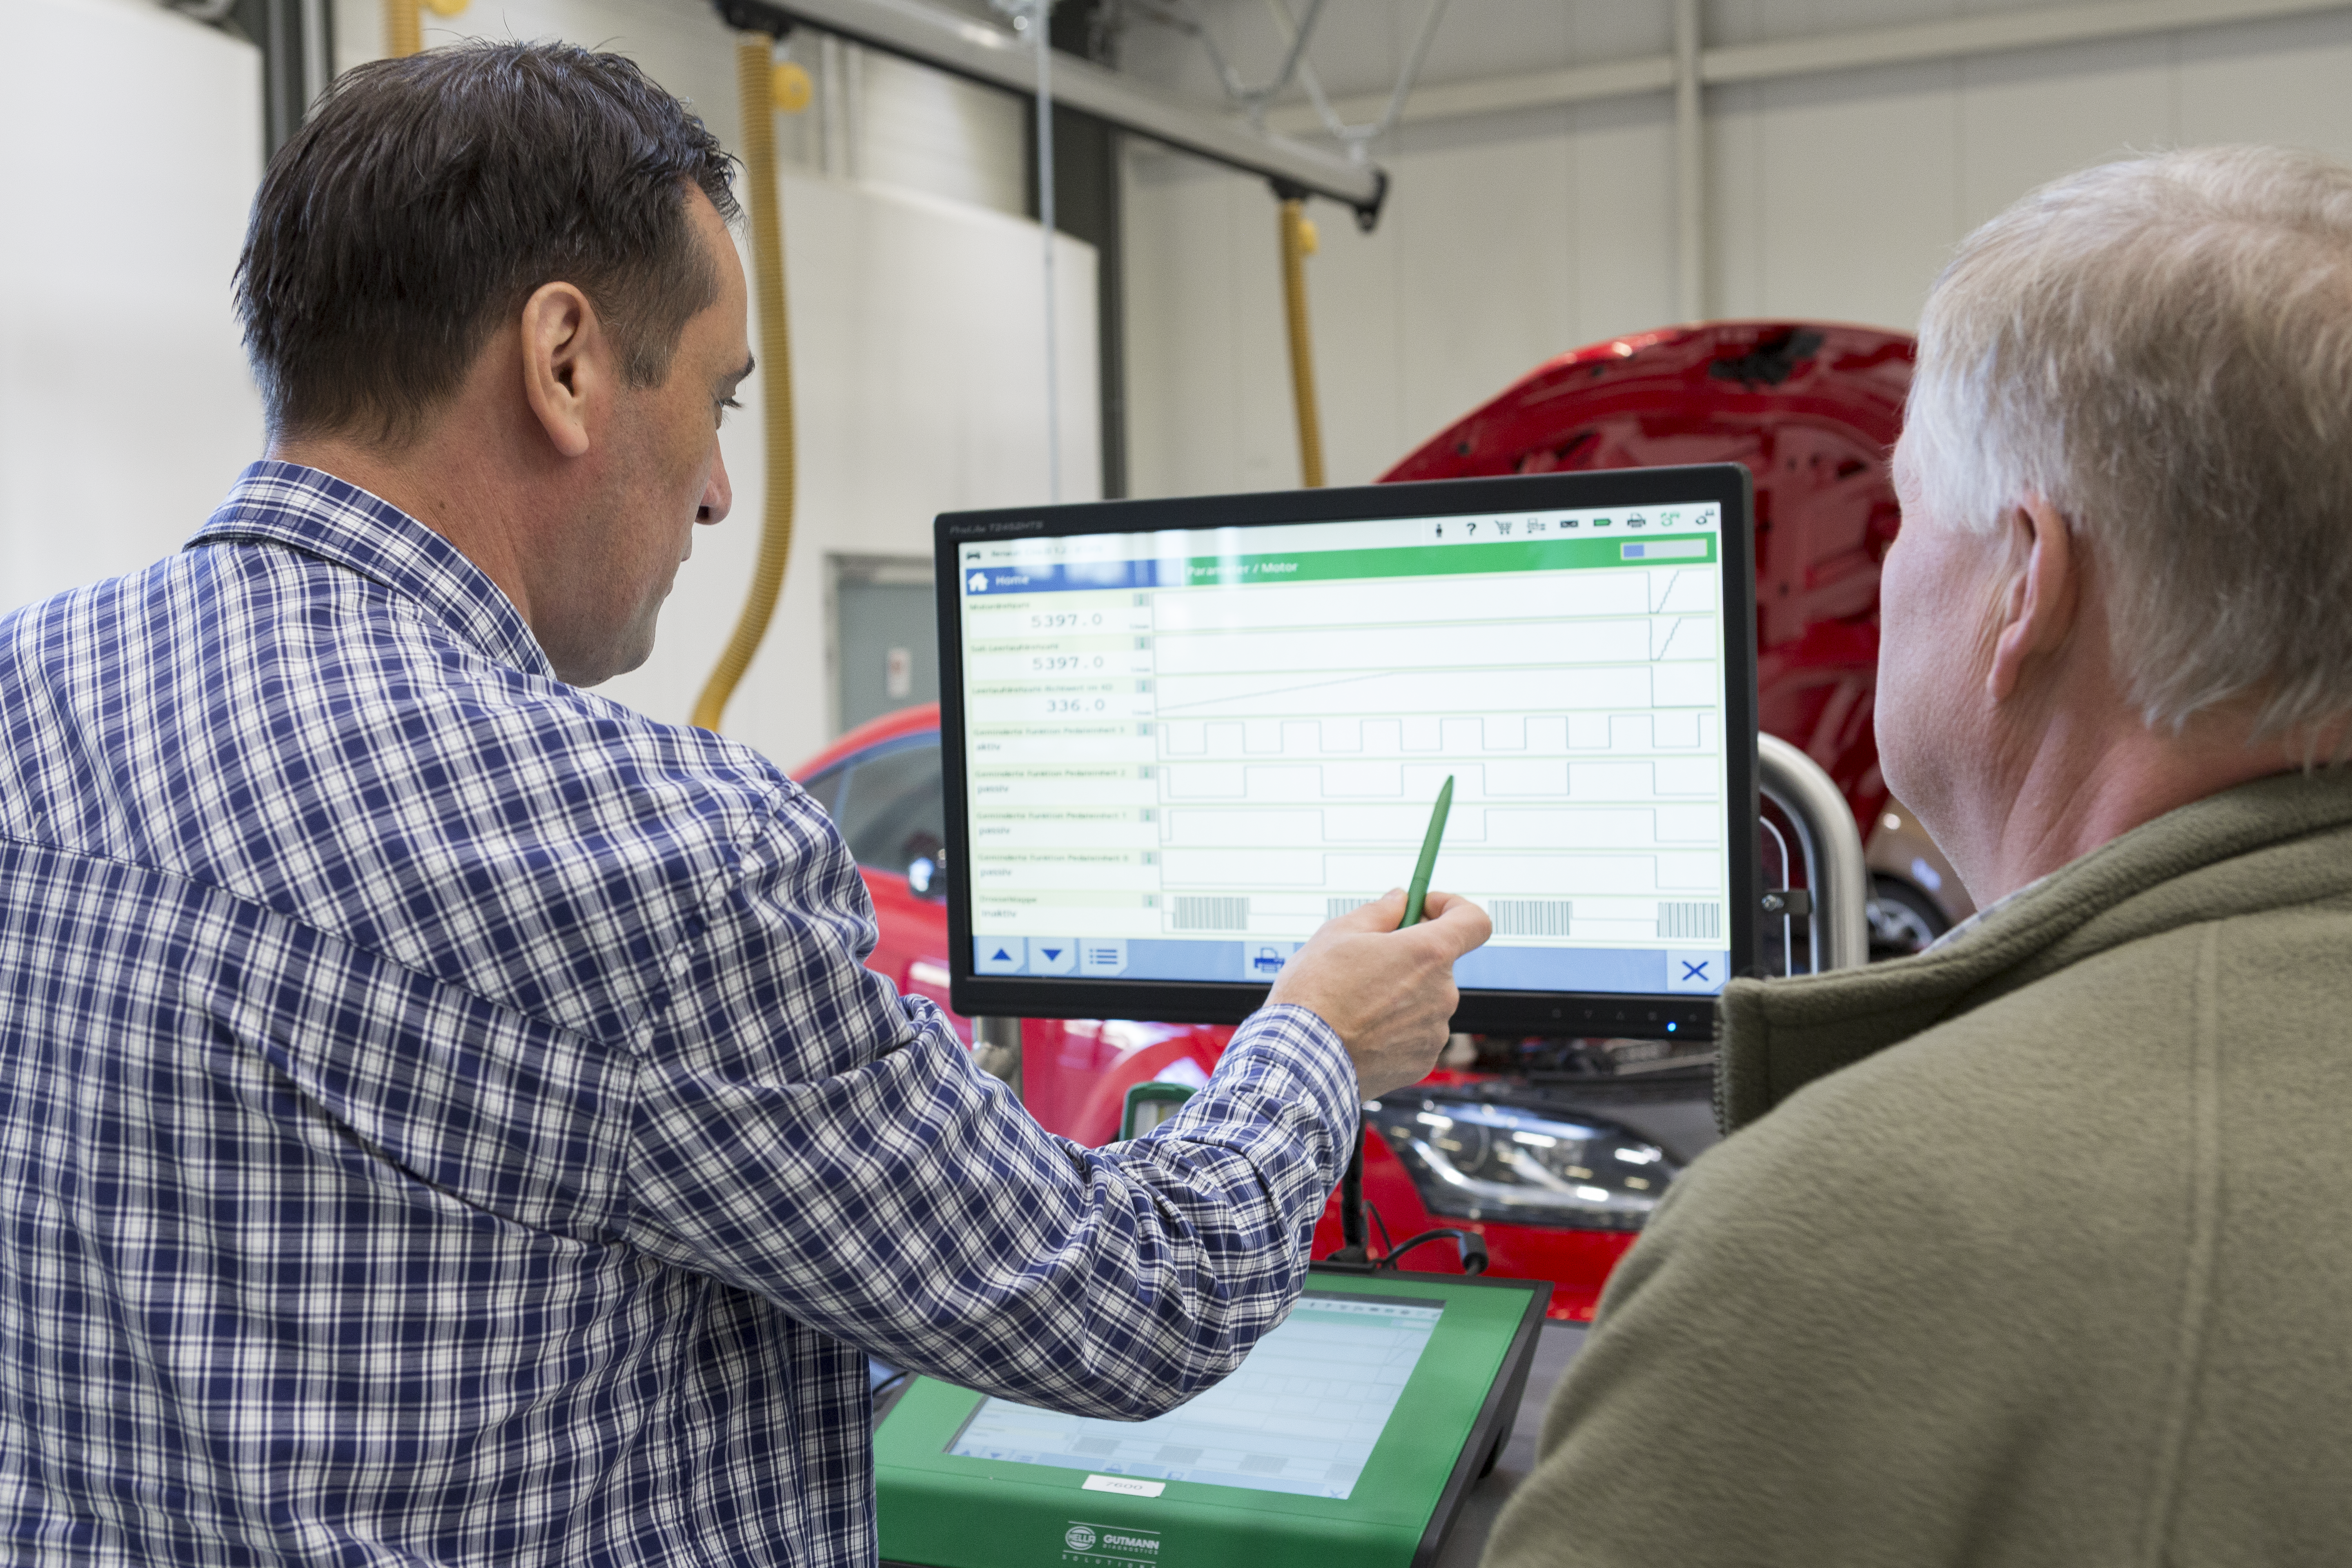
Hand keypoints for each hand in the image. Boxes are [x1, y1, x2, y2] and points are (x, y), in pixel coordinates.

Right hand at [1265, 888, 1491, 1098]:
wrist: (1299, 1059)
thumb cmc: (1316, 993)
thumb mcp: (1338, 934)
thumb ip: (1378, 912)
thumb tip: (1398, 900)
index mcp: (1428, 954)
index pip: (1474, 921)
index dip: (1453, 908)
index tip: (1425, 910)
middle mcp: (1443, 993)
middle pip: (1439, 963)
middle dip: (1409, 957)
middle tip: (1367, 961)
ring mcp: (1435, 1031)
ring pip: (1425, 1000)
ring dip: (1400, 995)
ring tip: (1355, 1003)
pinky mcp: (1423, 1062)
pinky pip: (1416, 1034)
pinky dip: (1395, 1028)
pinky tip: (1361, 1031)